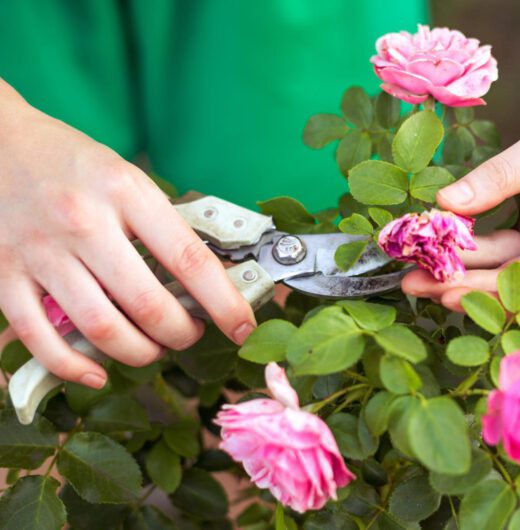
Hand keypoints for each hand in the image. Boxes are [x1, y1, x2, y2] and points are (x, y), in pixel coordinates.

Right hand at [0, 81, 255, 387]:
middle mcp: (83, 223)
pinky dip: (74, 368)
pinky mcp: (3, 275)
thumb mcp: (127, 177)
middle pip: (147, 305)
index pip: (188, 259)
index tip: (242, 325)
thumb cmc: (71, 162)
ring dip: (140, 353)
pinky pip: (40, 339)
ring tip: (154, 348)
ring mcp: (40, 252)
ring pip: (101, 329)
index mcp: (125, 192)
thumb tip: (212, 278)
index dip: (224, 302)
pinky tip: (98, 373)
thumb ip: (161, 224)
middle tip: (191, 334)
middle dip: (182, 334)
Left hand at [402, 44, 519, 311]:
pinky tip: (435, 243)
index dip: (499, 297)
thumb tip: (445, 203)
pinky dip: (470, 243)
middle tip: (415, 283)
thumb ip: (498, 179)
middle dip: (468, 284)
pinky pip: (500, 243)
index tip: (450, 294)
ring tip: (414, 269)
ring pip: (504, 265)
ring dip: (462, 266)